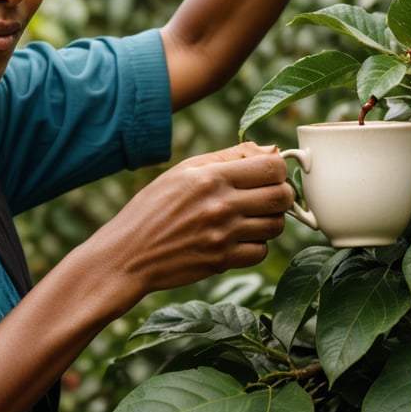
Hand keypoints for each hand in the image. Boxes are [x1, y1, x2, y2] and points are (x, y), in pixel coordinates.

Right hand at [96, 142, 294, 295]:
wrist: (128, 254)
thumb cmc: (153, 208)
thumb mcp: (183, 171)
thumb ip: (227, 157)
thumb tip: (269, 150)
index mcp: (210, 177)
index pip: (271, 166)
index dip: (278, 168)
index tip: (269, 173)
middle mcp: (220, 205)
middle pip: (281, 195)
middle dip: (281, 193)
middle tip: (265, 196)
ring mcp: (223, 235)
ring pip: (276, 225)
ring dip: (268, 220)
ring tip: (248, 217)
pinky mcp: (223, 261)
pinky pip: (261, 251)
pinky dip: (254, 245)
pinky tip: (235, 238)